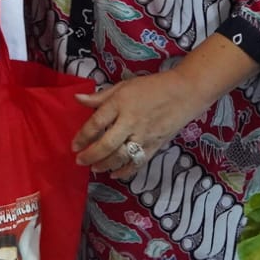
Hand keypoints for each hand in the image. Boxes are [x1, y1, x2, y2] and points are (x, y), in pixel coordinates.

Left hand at [71, 74, 206, 180]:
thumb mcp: (124, 86)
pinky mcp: (155, 145)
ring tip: (94, 168)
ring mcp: (144, 135)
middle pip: (107, 144)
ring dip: (105, 165)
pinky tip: (114, 174)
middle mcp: (131, 121)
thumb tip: (77, 98)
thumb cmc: (152, 86)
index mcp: (121, 103)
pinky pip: (138, 162)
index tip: (74, 145)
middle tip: (79, 161)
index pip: (96, 123)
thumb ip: (100, 96)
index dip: (82, 136)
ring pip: (121, 156)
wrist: (185, 92)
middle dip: (91, 155)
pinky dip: (125, 171)